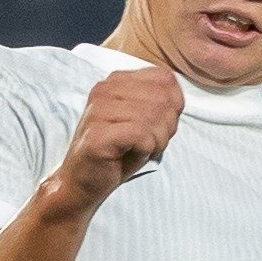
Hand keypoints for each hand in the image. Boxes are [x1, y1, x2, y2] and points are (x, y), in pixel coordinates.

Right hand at [47, 66, 183, 214]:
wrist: (82, 182)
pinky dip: (146, 149)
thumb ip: (161, 103)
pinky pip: (141, 134)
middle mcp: (104, 89)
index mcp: (116, 81)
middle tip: (154, 143)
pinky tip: (134, 154)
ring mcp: (98, 110)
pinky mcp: (98, 134)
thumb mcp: (143, 121)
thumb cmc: (116, 153)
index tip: (160, 126)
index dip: (174, 105)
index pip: (165, 78)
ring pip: (153, 116)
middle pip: (162, 97)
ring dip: (157, 140)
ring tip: (144, 150)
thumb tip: (178, 100)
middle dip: (167, 125)